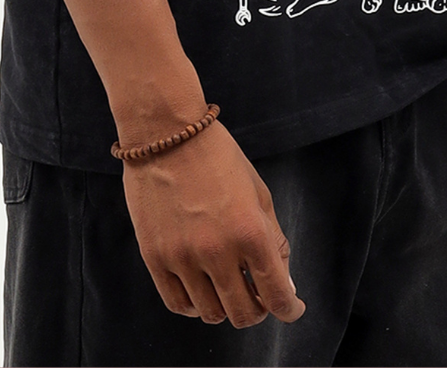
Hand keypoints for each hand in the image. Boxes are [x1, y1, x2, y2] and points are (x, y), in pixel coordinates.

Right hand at [122, 122, 305, 328]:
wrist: (166, 132)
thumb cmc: (218, 157)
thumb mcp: (258, 192)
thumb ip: (274, 241)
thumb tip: (287, 286)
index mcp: (250, 231)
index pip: (277, 295)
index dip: (290, 309)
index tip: (292, 307)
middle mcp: (217, 250)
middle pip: (244, 314)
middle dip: (258, 309)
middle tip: (257, 293)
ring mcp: (183, 257)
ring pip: (211, 314)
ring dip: (226, 307)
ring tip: (227, 285)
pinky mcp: (155, 257)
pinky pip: (178, 304)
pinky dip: (195, 306)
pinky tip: (202, 290)